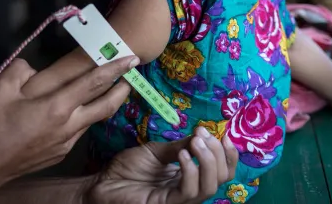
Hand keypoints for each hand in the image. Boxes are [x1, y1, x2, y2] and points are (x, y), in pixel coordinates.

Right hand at [0, 55, 138, 199]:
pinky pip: (80, 131)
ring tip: (108, 91)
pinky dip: (85, 117)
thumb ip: (22, 69)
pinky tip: (77, 111)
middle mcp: (69, 125)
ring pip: (95, 119)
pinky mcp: (61, 153)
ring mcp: (67, 143)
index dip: (115, 68)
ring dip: (105, 104)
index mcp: (57, 107)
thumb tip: (33, 67)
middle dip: (123, 89)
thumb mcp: (1, 87)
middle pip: (107, 104)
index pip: (95, 82)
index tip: (132, 59)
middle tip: (131, 76)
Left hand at [89, 126, 238, 203]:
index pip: (220, 171)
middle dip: (217, 154)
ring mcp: (178, 200)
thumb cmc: (128, 168)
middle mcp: (188, 190)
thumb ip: (180, 146)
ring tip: (195, 142)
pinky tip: (182, 155)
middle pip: (220, 179)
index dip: (228, 155)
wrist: (103, 183)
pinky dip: (190, 171)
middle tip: (202, 135)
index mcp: (189, 176)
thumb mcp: (158, 151)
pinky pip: (187, 192)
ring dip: (207, 161)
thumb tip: (202, 134)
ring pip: (208, 188)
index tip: (223, 134)